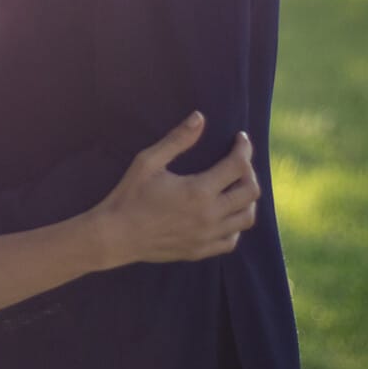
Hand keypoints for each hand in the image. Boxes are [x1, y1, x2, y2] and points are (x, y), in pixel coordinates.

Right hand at [90, 112, 259, 268]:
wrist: (117, 235)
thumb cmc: (130, 195)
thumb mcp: (148, 161)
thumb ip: (177, 139)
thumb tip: (200, 117)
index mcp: (199, 191)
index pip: (238, 166)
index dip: (244, 148)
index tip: (240, 138)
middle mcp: (210, 215)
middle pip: (250, 192)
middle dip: (249, 171)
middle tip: (239, 161)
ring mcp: (208, 236)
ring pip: (247, 217)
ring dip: (247, 198)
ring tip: (236, 186)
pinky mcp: (201, 251)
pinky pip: (232, 240)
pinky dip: (236, 224)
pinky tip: (225, 213)